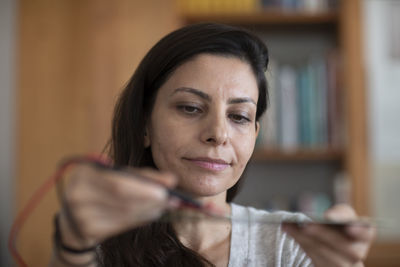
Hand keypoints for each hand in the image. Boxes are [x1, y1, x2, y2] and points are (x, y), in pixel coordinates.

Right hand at [58, 164, 176, 248]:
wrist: (73, 216)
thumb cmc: (100, 188)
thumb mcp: (114, 175)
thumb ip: (142, 175)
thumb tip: (171, 180)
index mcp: (84, 173)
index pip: (118, 182)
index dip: (144, 186)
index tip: (167, 189)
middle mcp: (78, 194)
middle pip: (123, 198)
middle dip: (151, 199)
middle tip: (173, 199)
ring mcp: (81, 215)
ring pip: (125, 213)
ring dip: (150, 210)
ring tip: (164, 206)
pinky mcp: (88, 231)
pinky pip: (122, 225)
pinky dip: (141, 218)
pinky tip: (151, 214)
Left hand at [282, 204, 375, 266]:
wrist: (334, 246)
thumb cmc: (340, 225)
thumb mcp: (342, 214)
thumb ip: (338, 213)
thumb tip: (324, 217)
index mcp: (365, 234)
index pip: (365, 233)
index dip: (357, 231)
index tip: (348, 226)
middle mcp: (357, 253)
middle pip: (342, 246)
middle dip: (323, 234)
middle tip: (306, 224)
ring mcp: (343, 264)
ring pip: (323, 253)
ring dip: (304, 238)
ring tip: (288, 225)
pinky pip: (312, 256)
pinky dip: (299, 242)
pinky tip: (288, 230)